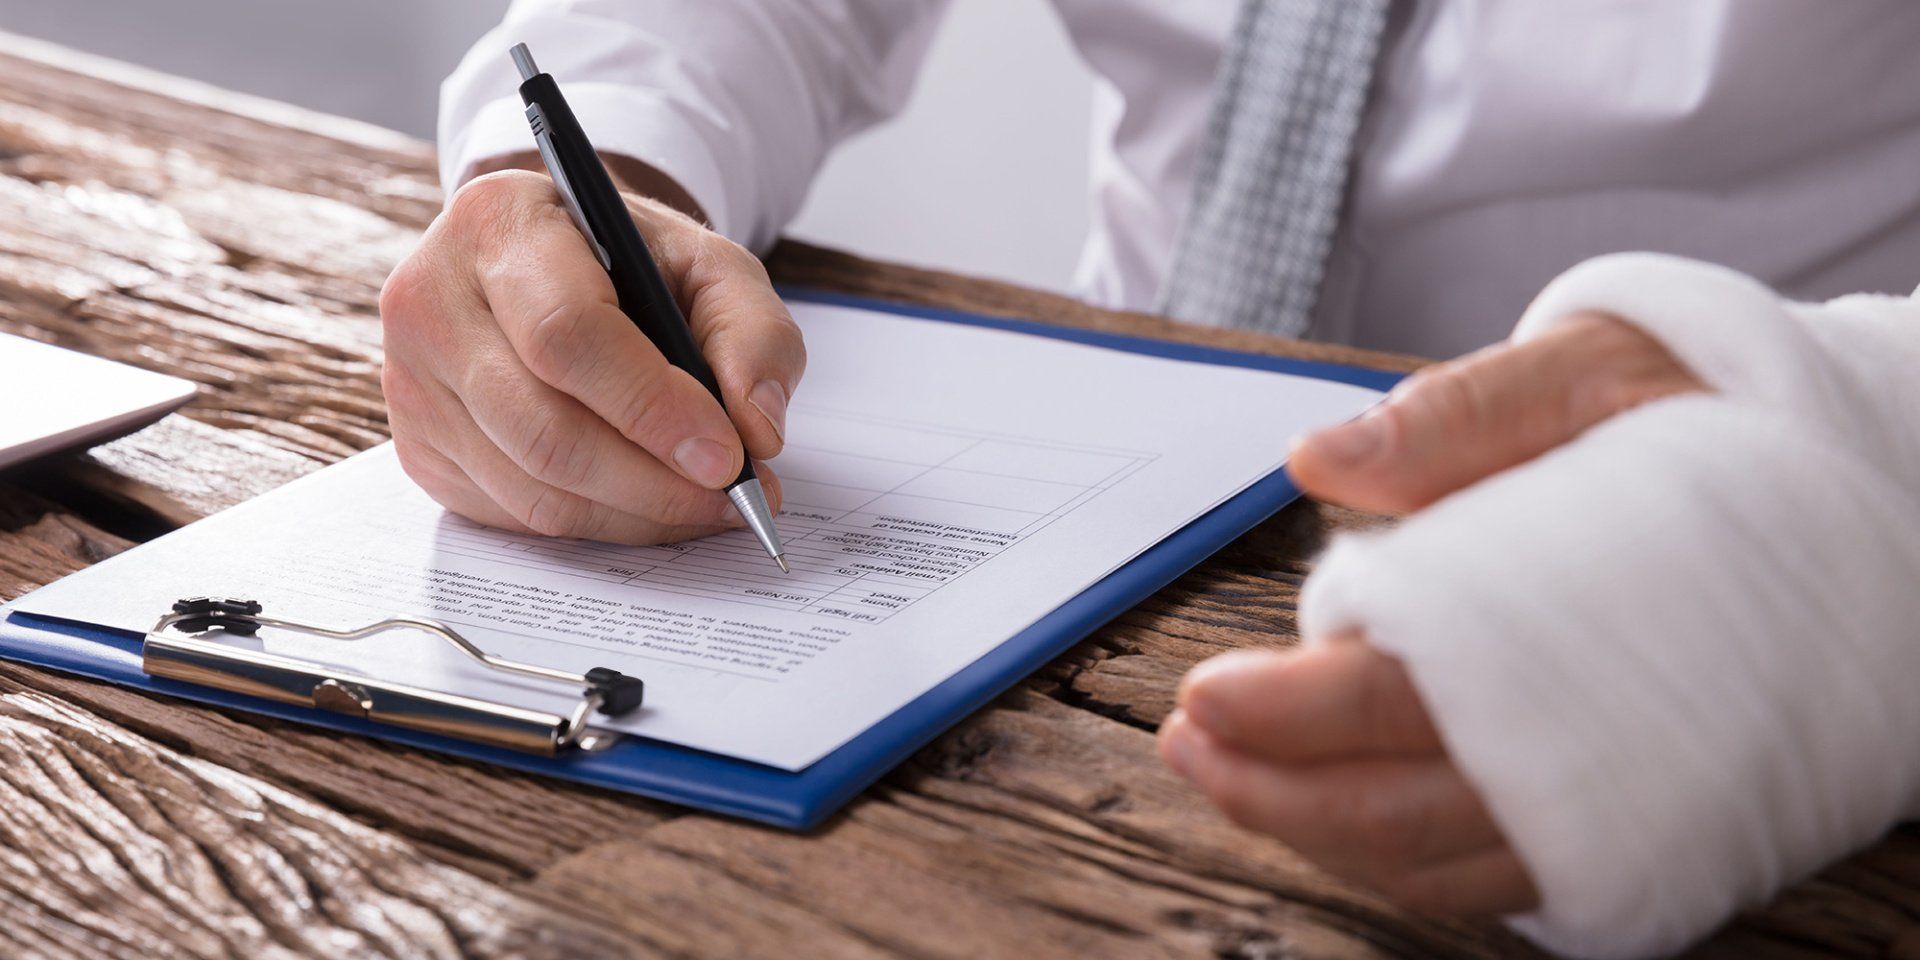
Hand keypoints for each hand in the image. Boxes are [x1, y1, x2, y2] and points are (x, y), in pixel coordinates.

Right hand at [379, 168, 804, 542]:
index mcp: (499, 223)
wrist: (555, 263)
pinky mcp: (418, 446)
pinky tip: (650, 504)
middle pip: (543, 428)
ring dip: (636, 514)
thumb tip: (758, 432)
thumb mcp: (710, 264)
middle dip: (653, 482)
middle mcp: (431, 300)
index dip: (651, 407)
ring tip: (709, 506)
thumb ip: (753, 334)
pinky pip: (513, 515)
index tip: (726, 455)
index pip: (566, 334)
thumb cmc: (632, 261)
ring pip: (530, 486)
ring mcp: (411, 380)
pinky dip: (597, 523)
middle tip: (735, 499)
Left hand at [1160, 312, 1705, 914]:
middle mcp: (1604, 740)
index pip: (1400, 697)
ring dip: (1319, 833)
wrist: (1861, 493)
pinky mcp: (1638, 827)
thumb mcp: (1599, 370)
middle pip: (1402, 808)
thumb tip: (1319, 456)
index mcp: (1578, 621)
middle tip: (1186, 748)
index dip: (1289, 712)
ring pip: (1441, 861)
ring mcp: (1626, 801)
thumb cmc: (1716, 419)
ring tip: (1226, 780)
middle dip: (1275, 790)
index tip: (1204, 698)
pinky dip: (1399, 857)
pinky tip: (1329, 810)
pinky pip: (1498, 873)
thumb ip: (1464, 415)